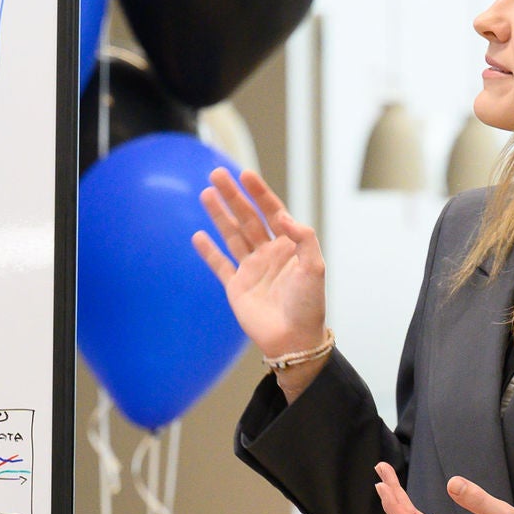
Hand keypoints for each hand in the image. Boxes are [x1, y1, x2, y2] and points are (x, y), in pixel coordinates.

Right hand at [190, 169, 327, 360]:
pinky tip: (198, 236)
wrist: (294, 340)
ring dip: (219, 215)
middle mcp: (267, 253)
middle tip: (216, 174)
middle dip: (233, 196)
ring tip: (206, 194)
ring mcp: (251, 269)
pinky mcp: (236, 287)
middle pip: (247, 218)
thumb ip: (303, 238)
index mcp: (288, 246)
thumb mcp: (315, 267)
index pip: (271, 211)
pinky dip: (208, 251)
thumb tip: (282, 216)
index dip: (259, 192)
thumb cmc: (309, 305)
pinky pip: (220, 265)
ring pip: (232, 235)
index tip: (245, 174)